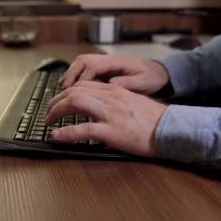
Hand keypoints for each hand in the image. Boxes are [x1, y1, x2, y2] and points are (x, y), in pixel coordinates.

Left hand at [44, 81, 167, 156]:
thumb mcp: (134, 102)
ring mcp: (110, 113)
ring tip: (48, 121)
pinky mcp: (112, 131)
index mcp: (116, 91)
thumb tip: (101, 108)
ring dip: (56, 111)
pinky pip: (83, 129)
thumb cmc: (156, 120)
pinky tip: (56, 135)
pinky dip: (65, 132)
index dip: (67, 92)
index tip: (59, 100)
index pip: (84, 85)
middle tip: (48, 111)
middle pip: (75, 91)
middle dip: (56, 101)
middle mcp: (111, 97)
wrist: (172, 129)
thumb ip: (116, 101)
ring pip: (75, 103)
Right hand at [59, 54, 169, 94]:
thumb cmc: (151, 78)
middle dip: (71, 73)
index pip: (94, 66)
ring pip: (81, 62)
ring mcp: (105, 62)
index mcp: (117, 62)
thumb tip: (111, 82)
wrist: (158, 72)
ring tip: (62, 87)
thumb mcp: (144, 82)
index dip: (83, 78)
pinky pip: (85, 68)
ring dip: (70, 73)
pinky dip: (75, 75)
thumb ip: (128, 82)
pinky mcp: (103, 68)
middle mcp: (108, 59)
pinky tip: (70, 86)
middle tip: (63, 88)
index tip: (75, 90)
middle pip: (83, 60)